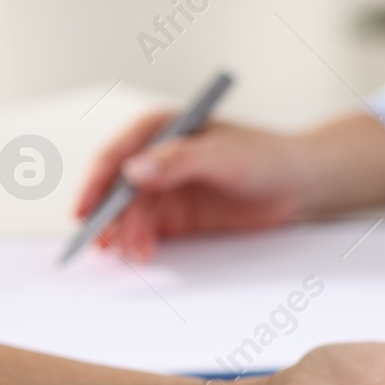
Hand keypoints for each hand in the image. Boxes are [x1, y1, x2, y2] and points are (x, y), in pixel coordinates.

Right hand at [76, 111, 384, 260]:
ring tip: (134, 255)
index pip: (116, 155)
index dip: (95, 182)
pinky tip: (141, 255)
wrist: (298, 182)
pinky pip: (148, 229)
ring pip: (131, 213)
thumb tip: (133, 172)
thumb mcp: (223, 155)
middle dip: (109, 216)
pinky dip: (140, 242)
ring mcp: (164, 187)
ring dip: (126, 234)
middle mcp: (155, 157)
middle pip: (118, 189)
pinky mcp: (177, 215)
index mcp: (160, 129)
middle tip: (104, 243)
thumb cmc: (266, 156)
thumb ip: (178, 161)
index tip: (86, 209)